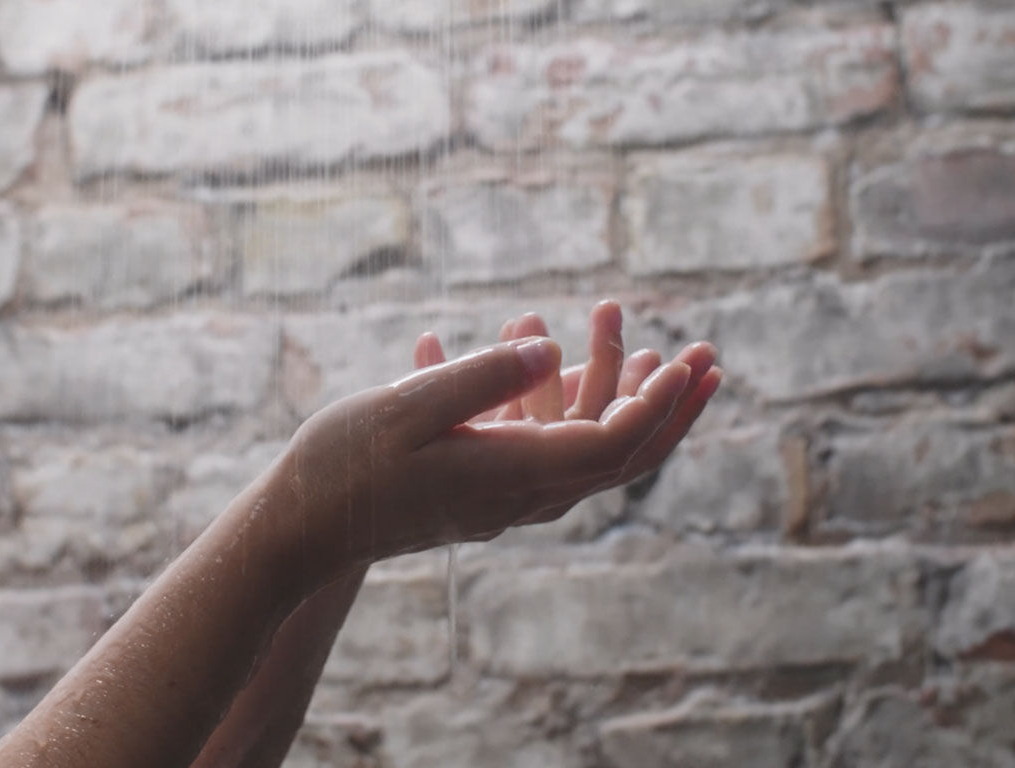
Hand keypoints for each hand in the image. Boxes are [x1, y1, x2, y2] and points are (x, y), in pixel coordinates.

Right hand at [267, 303, 721, 581]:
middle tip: (712, 360)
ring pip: (591, 457)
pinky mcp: (486, 491)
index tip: (688, 360)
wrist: (302, 530)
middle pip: (620, 460)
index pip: (610, 446)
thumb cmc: (343, 464)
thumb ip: (482, 376)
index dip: (657, 406)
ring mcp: (505, 498)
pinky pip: (555, 454)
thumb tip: (549, 349)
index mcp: (511, 475)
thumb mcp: (407, 407)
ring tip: (652, 349)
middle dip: (672, 410)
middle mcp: (521, 495)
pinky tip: (569, 373)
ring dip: (629, 405)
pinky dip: (581, 413)